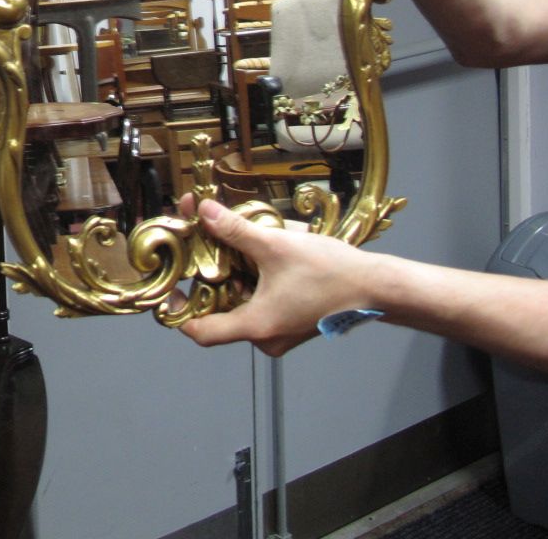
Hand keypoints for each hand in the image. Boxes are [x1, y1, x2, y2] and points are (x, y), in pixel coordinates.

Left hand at [180, 198, 375, 356]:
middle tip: (194, 252)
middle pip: (217, 314)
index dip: (179, 312)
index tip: (169, 288)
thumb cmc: (334, 273)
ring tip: (221, 246)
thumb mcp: (277, 245)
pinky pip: (258, 306)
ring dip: (228, 279)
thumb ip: (235, 230)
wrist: (378, 287)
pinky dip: (248, 283)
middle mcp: (265, 336)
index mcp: (257, 326)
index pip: (200, 331)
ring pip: (238, 307)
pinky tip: (251, 256)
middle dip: (204, 282)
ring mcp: (279, 332)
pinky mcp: (290, 323)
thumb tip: (202, 211)